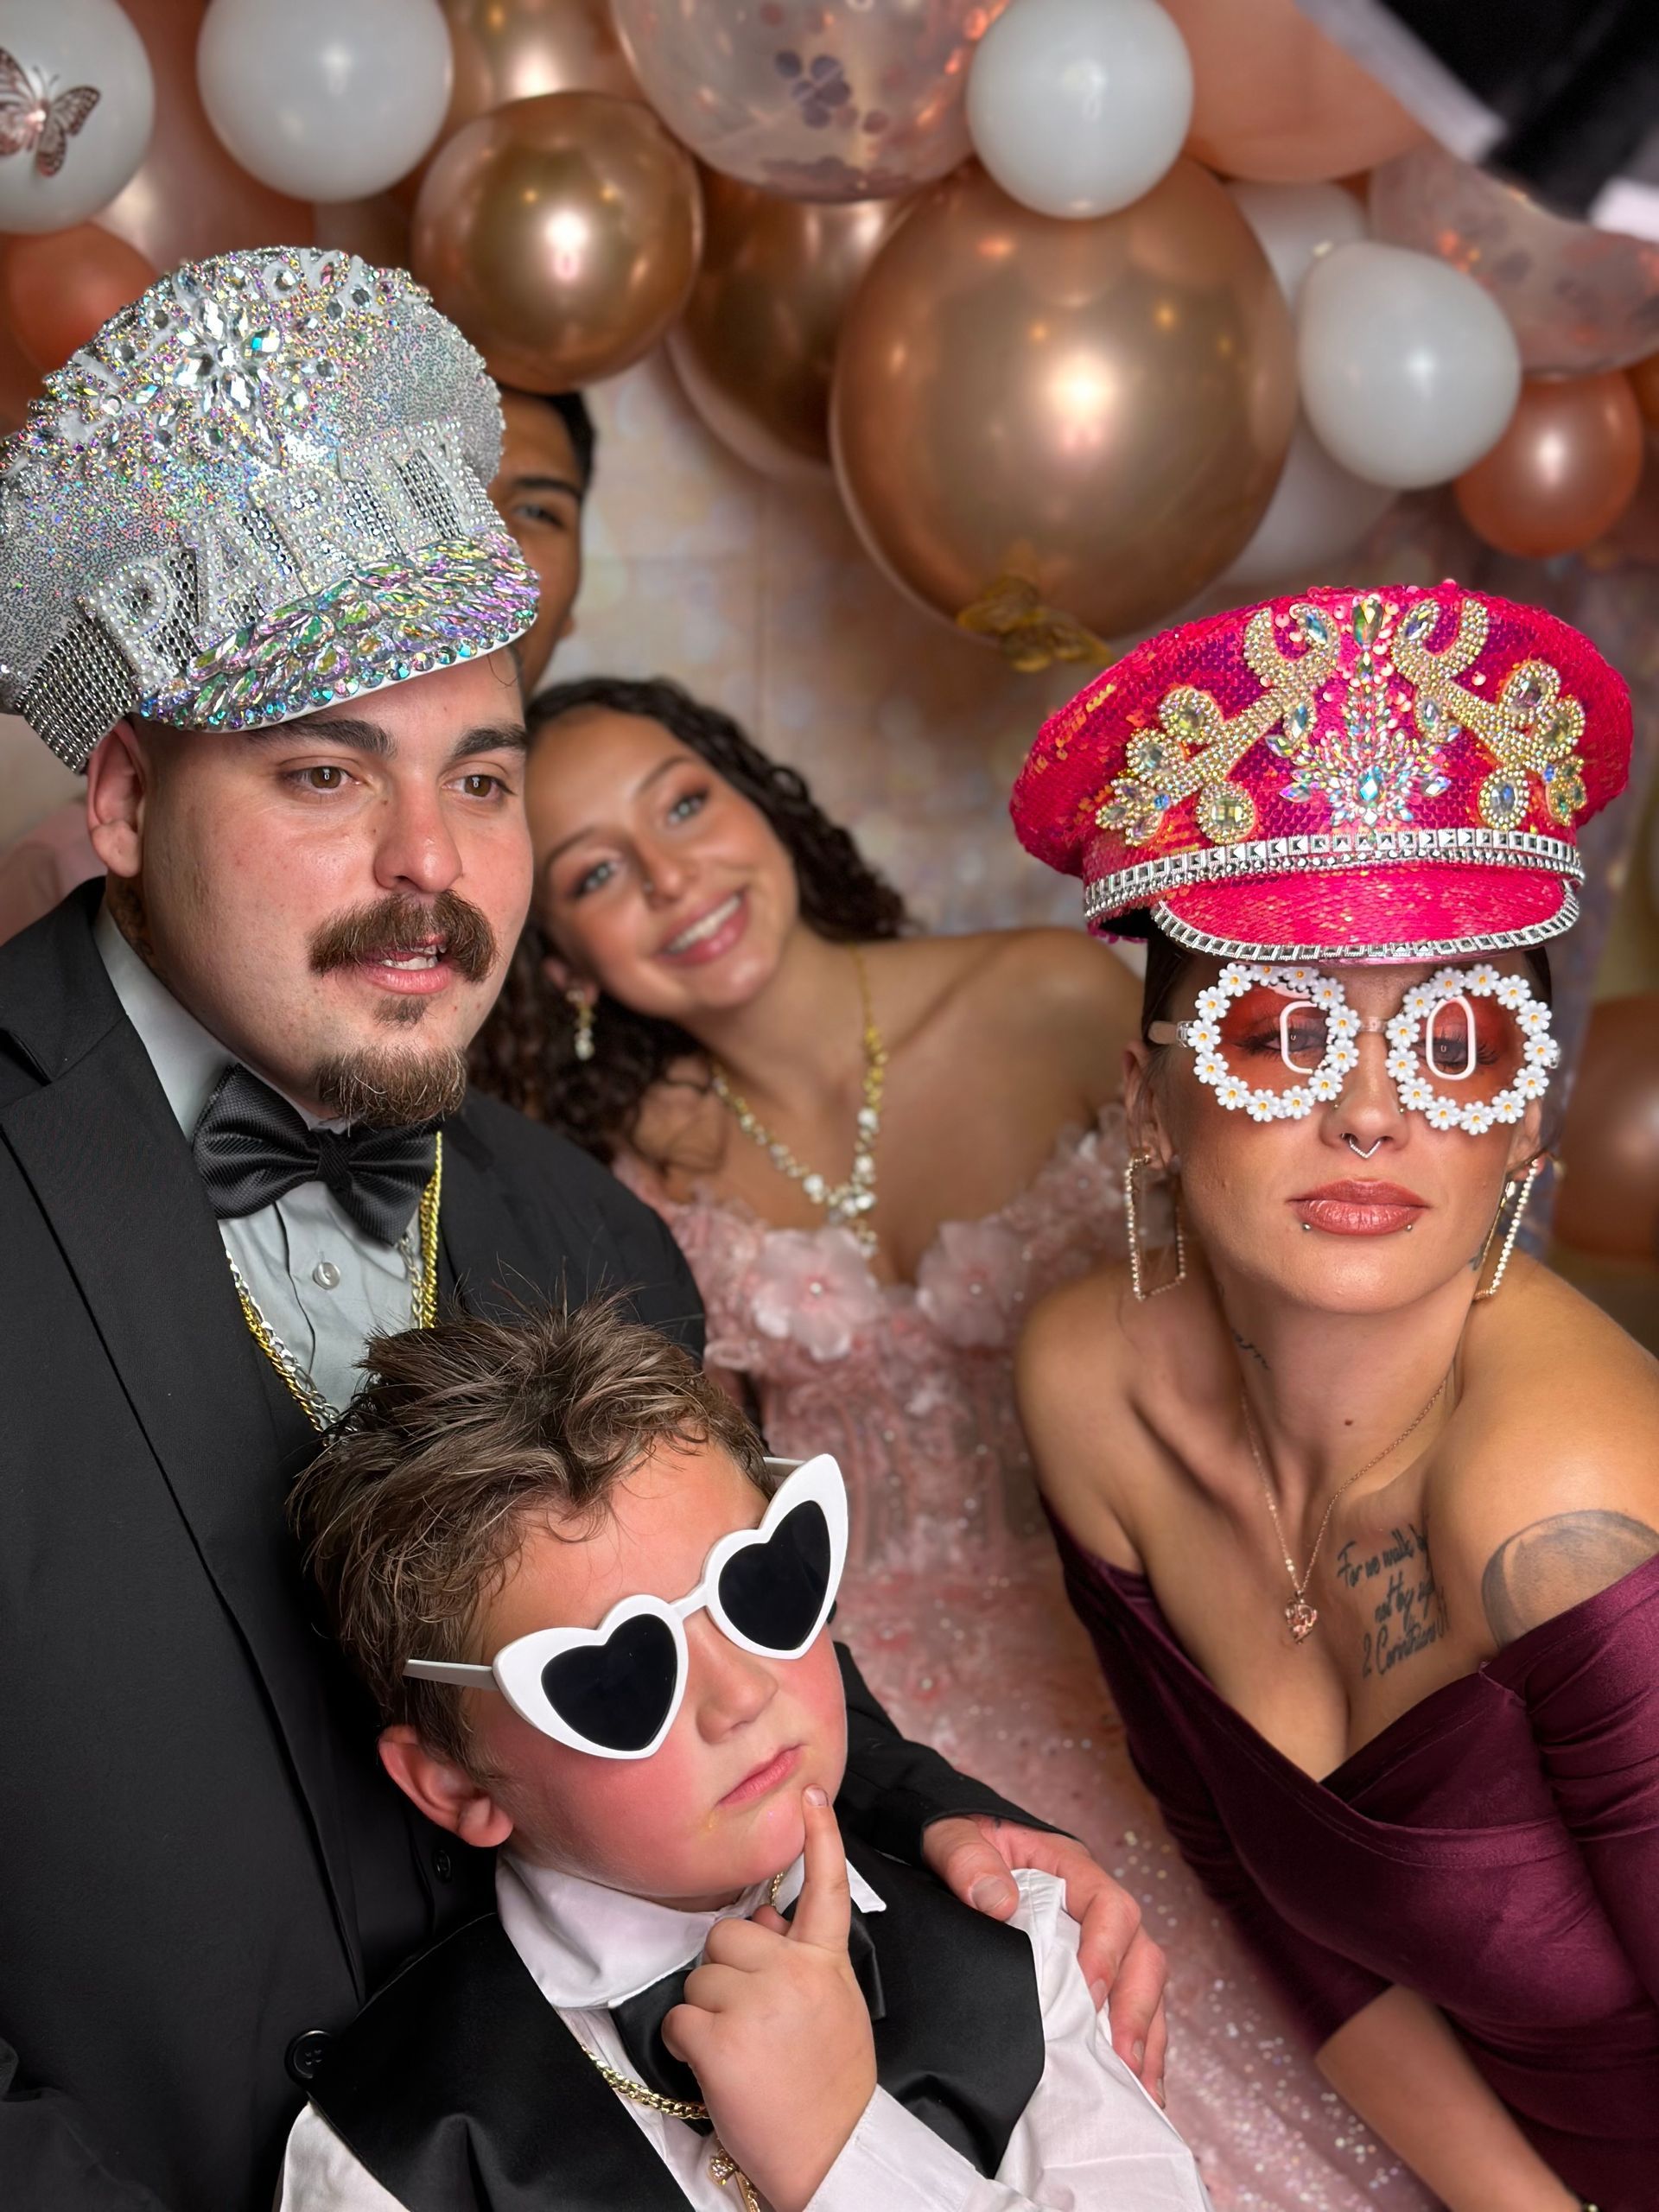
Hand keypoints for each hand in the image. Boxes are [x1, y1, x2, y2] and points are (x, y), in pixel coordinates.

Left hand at [665, 1788, 876, 2211]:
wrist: (833, 2155)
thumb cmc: (829, 2084)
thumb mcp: (834, 2008)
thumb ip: (802, 1960)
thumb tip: (764, 1922)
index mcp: (826, 1964)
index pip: (826, 1888)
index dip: (819, 1836)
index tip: (808, 1793)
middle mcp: (794, 1974)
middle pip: (727, 1937)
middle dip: (726, 1975)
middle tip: (751, 2022)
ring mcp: (758, 2005)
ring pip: (699, 1979)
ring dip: (706, 2015)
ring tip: (741, 2052)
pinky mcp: (721, 2042)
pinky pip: (678, 2022)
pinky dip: (686, 2048)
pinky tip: (717, 2071)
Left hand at [924, 1814, 1167, 2097]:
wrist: (946, 1844)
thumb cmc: (956, 1836)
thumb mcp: (950, 1835)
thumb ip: (967, 1859)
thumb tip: (999, 1903)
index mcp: (1068, 1866)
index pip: (1110, 1905)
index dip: (1106, 1952)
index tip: (1089, 1995)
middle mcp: (1093, 1904)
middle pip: (1140, 1952)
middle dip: (1137, 2009)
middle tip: (1124, 2061)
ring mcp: (1096, 1939)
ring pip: (1143, 1985)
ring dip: (1147, 2037)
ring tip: (1141, 2091)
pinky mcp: (1088, 1970)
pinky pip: (1125, 2006)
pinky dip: (1137, 2046)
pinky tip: (1135, 2086)